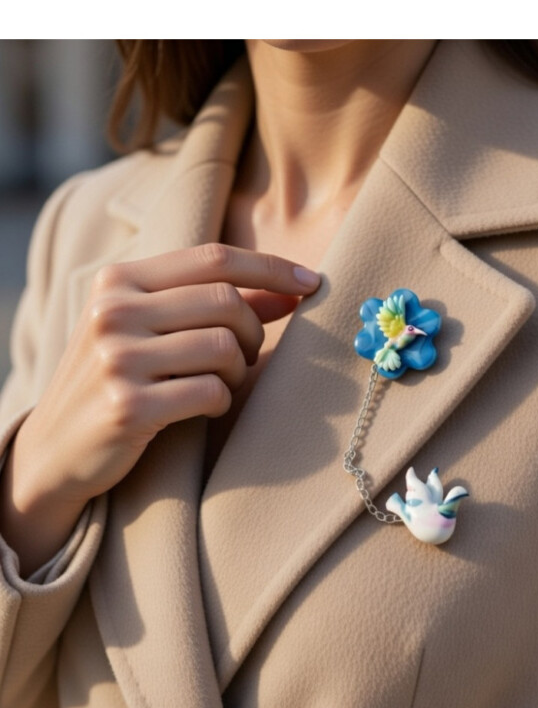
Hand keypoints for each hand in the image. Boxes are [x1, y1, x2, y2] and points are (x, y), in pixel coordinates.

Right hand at [1, 244, 319, 572]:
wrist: (55, 449)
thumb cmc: (117, 380)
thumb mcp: (147, 328)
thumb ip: (208, 303)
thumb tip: (291, 288)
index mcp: (117, 281)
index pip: (212, 258)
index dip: (270, 267)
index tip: (311, 283)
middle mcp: (112, 312)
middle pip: (226, 302)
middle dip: (253, 331)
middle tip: (246, 356)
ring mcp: (116, 359)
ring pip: (225, 348)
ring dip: (239, 371)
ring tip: (222, 383)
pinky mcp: (128, 406)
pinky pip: (212, 392)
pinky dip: (222, 402)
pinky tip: (205, 408)